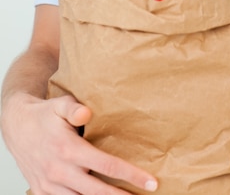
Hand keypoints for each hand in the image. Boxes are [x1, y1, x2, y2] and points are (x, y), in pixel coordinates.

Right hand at [1, 92, 157, 193]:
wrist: (16, 126)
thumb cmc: (43, 115)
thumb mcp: (59, 104)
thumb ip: (73, 108)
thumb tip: (87, 112)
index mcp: (69, 149)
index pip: (107, 166)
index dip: (131, 175)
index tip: (151, 182)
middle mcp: (60, 171)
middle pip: (99, 192)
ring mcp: (50, 185)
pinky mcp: (42, 192)